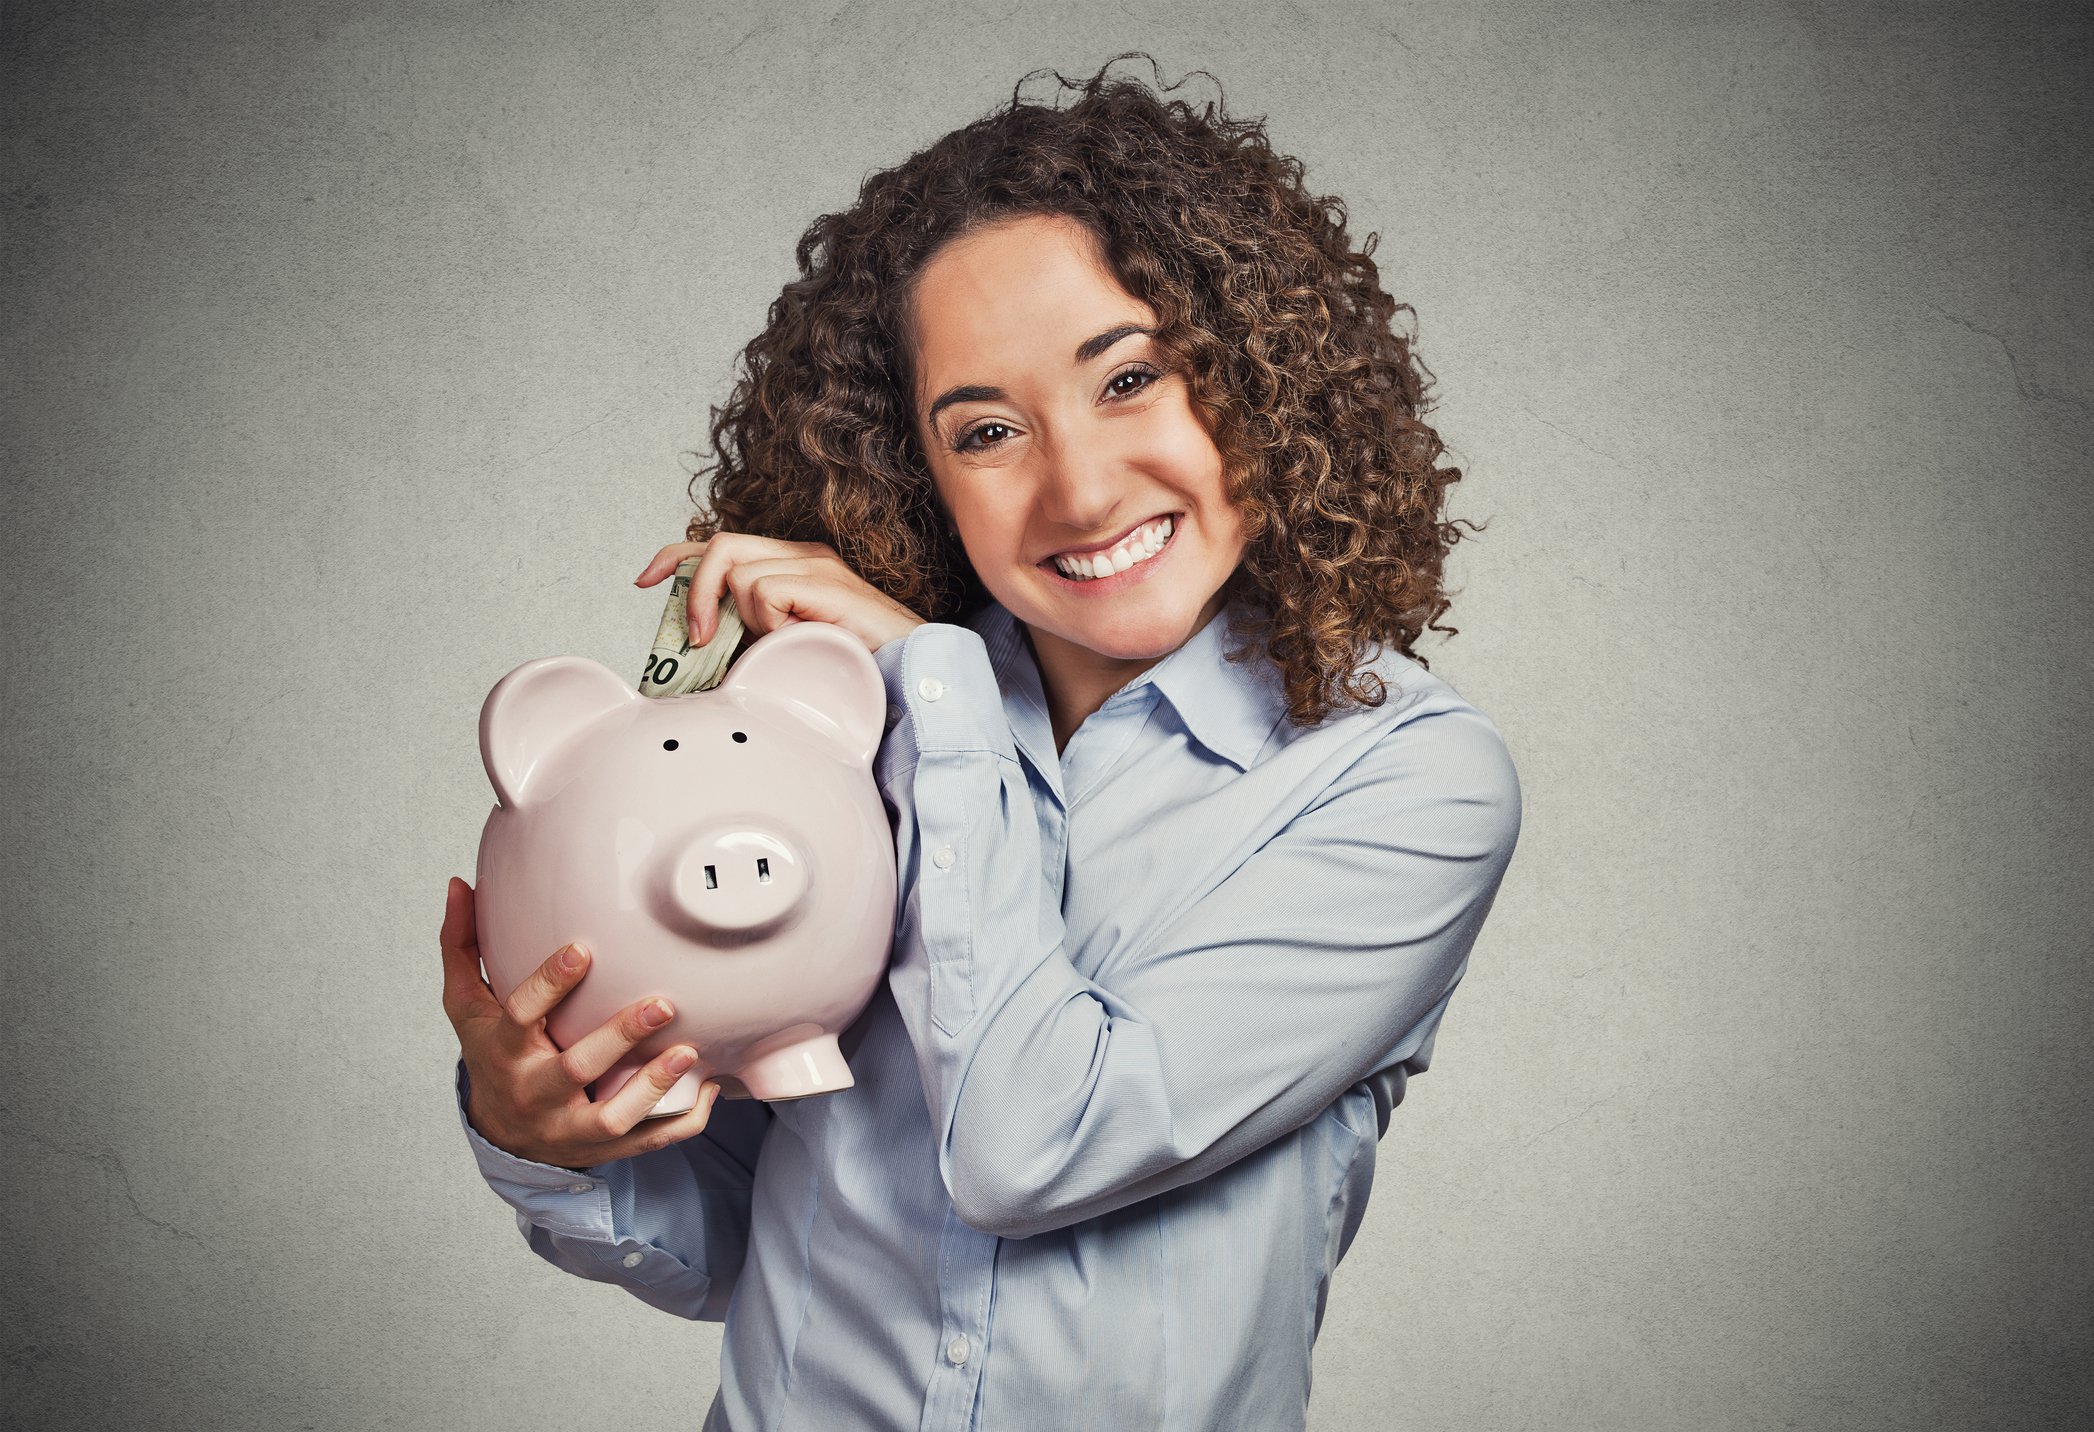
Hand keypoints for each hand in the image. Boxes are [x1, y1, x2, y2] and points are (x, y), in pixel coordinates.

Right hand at [440, 876, 720, 1170]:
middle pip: (575, 1068)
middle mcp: (534, 1090)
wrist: (503, 1132)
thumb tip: (458, 884)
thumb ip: (463, 945)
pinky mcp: (603, 1146)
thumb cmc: (492, 1051)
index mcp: (503, 1049)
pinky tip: (710, 1086)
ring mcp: (569, 1125)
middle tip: (662, 1004)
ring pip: (613, 1116)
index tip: (583, 950)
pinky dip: (682, 1119)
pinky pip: (648, 1142)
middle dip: (618, 1037)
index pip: (521, 1015)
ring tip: (689, 1050)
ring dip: (653, 1085)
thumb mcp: (467, 1005)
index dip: (549, 984)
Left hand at [633, 533, 924, 655]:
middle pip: (719, 546)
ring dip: (744, 620)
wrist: (909, 672)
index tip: (644, 581)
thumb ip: (745, 638)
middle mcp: (800, 554)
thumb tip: (695, 649)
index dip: (674, 557)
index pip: (717, 543)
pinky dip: (768, 623)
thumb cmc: (849, 667)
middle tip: (694, 639)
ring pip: (739, 574)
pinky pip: (765, 592)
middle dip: (694, 591)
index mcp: (788, 565)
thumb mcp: (781, 648)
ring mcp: (814, 564)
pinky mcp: (824, 581)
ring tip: (774, 646)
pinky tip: (793, 639)